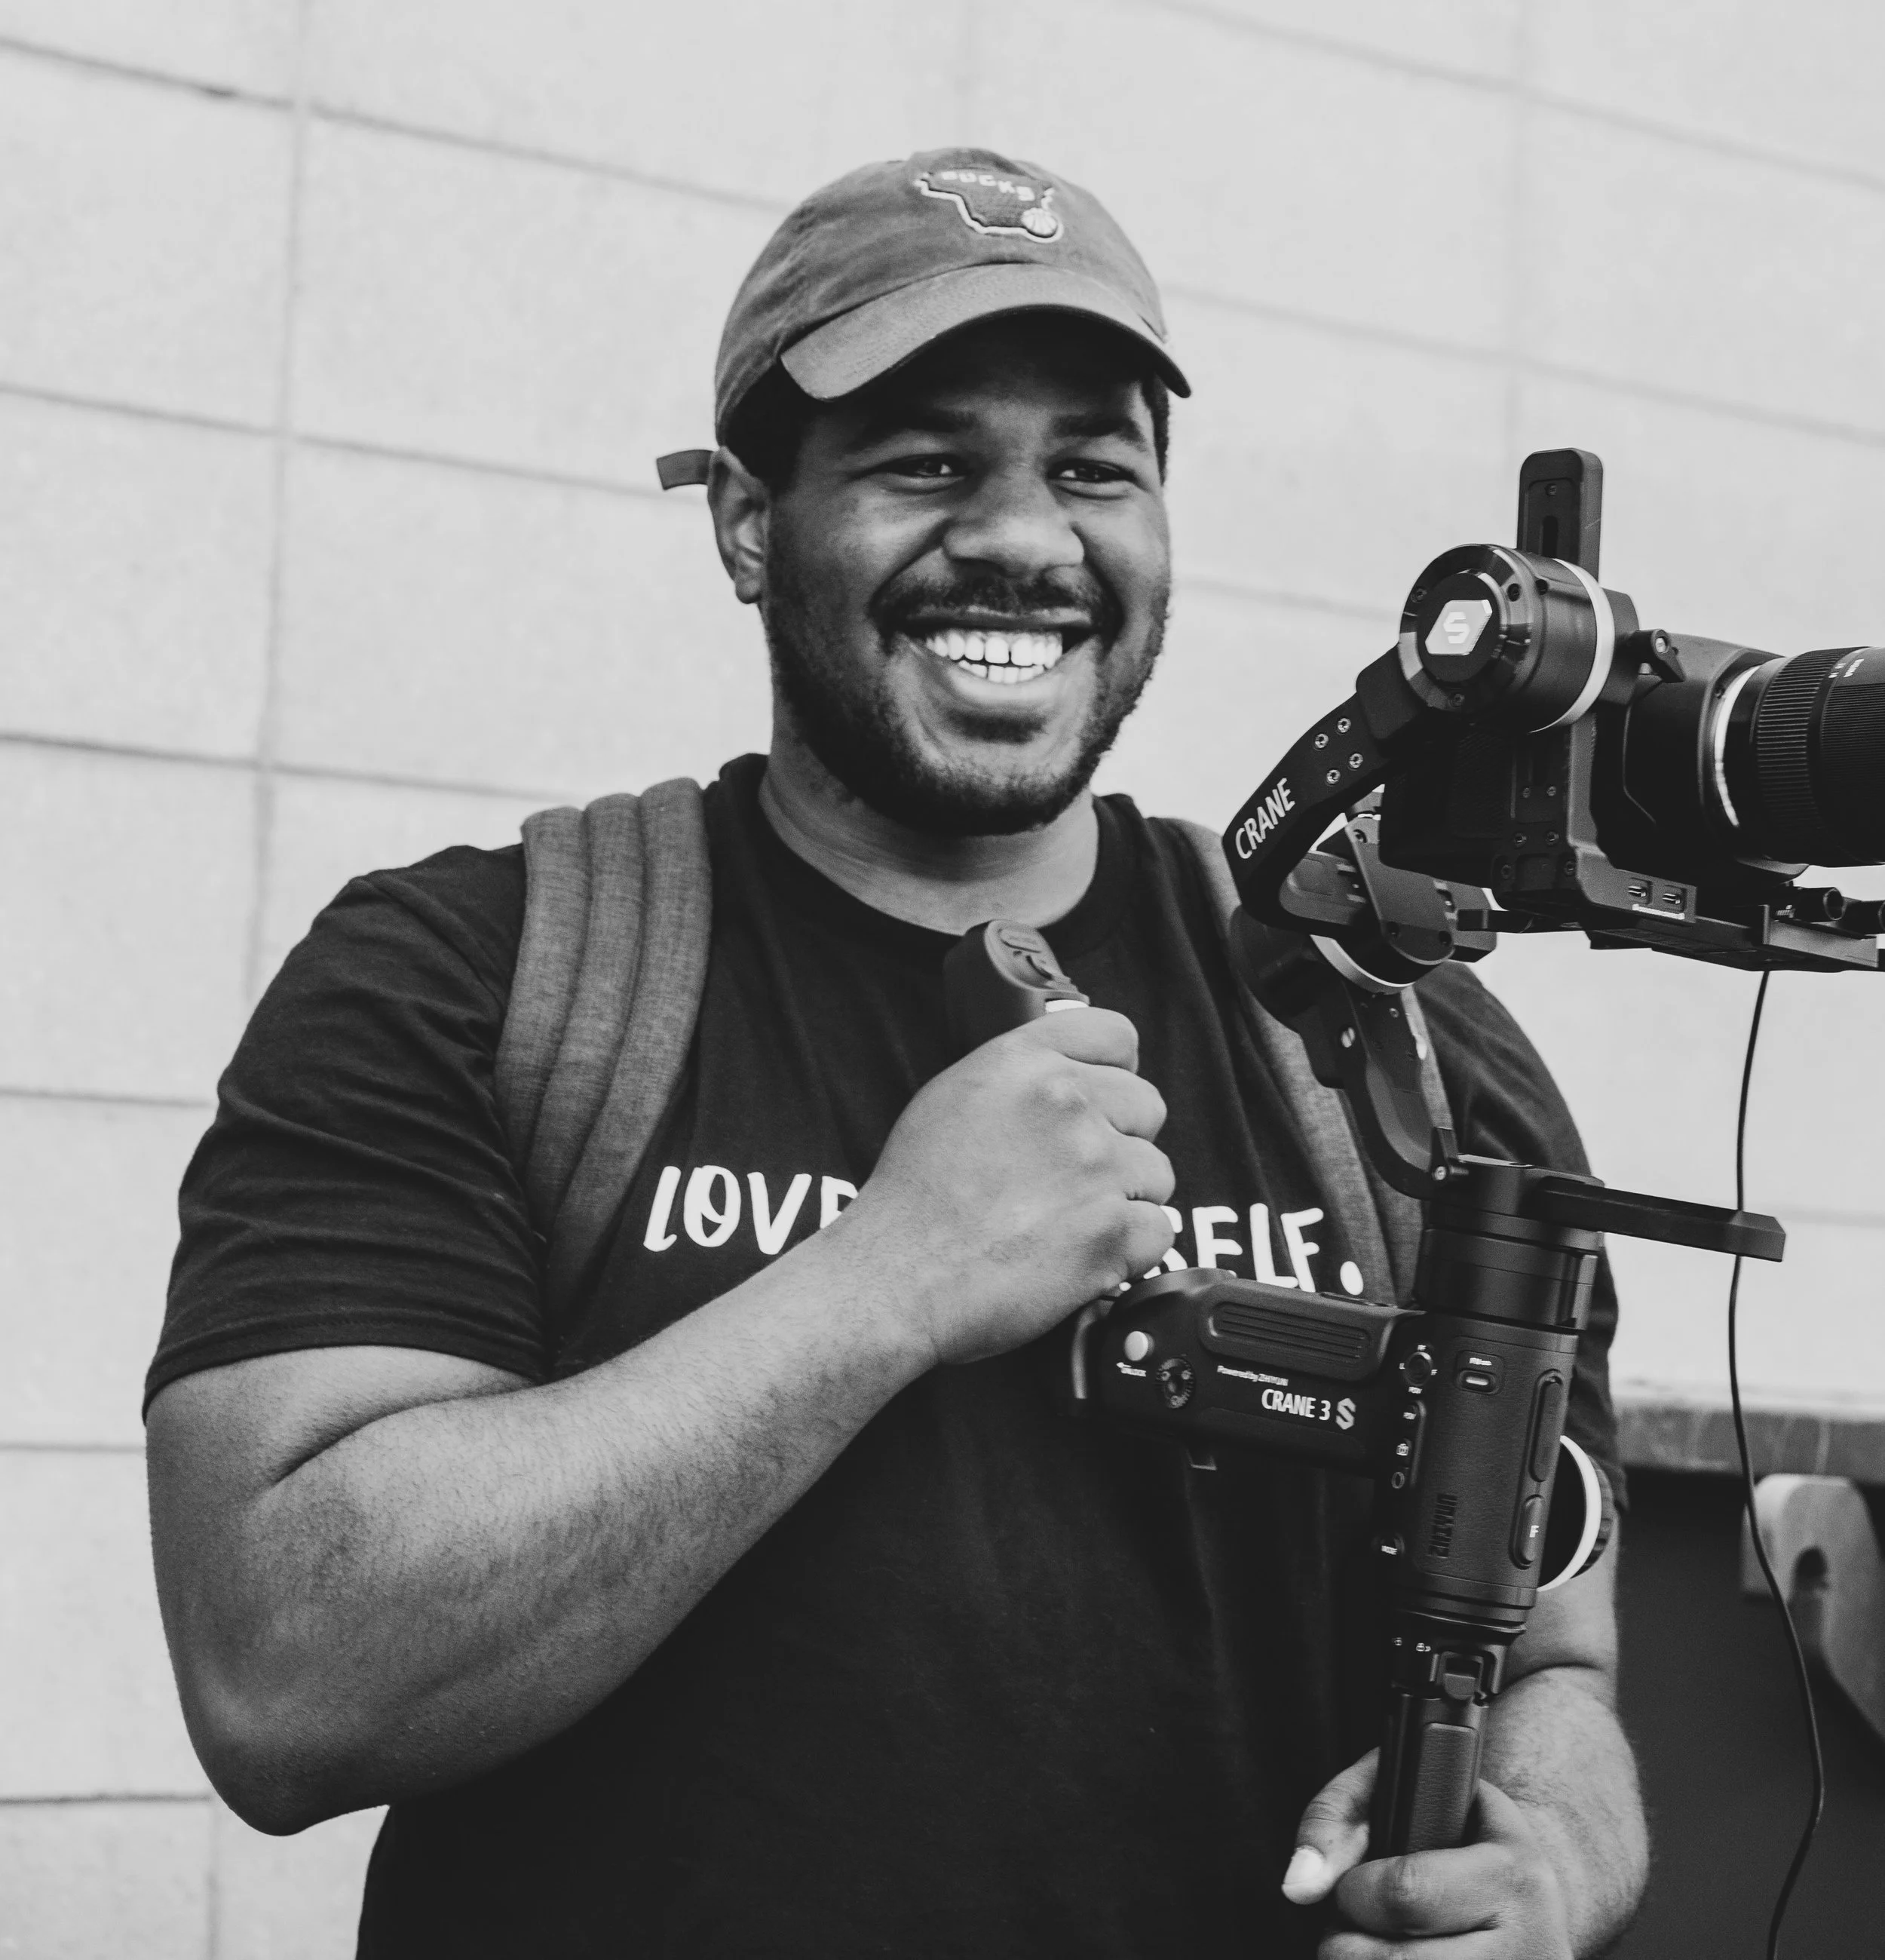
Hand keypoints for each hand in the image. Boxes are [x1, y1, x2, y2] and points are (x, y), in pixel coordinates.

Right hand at [838, 1007, 1173, 1365]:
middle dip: (1122, 1142)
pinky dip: (1128, 1252)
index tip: (1105, 1102)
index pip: (1118, 1036)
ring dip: (1125, 1200)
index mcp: (1024, 1063)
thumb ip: (1019, 1076)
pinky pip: (1159, 1232)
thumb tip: (1071, 1077)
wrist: (896, 1278)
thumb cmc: (913, 1199)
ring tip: (1067, 1223)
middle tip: (1074, 1179)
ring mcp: (1094, 1166)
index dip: (1117, 1073)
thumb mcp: (952, 1098)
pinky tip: (1079, 1256)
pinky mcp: (1111, 1232)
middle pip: (1147, 1106)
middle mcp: (1065, 1103)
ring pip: (1157, 1173)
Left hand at [1284, 1751, 1574, 1957]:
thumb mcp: (1395, 1789)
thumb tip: (1298, 1887)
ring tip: (1384, 1948)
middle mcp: (1537, 1949)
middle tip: (1366, 1925)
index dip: (1357, 1891)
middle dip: (1350, 1943)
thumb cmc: (1442, 1831)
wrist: (1519, 1895)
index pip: (1404, 1894)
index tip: (1361, 1886)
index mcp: (1517, 1876)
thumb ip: (1334, 1818)